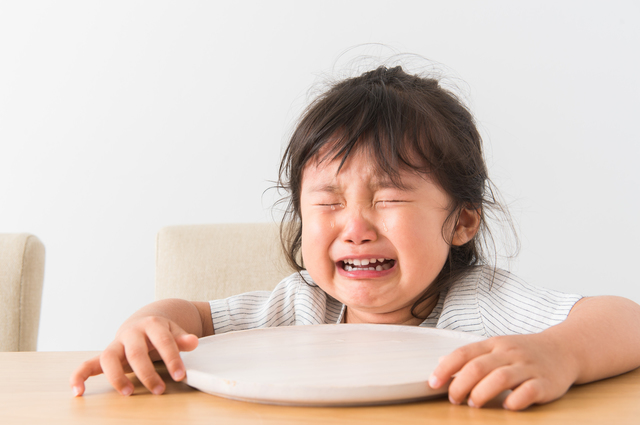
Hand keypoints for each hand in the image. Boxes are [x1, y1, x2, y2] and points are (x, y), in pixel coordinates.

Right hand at [70, 316, 198, 396]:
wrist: (145, 323)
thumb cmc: (161, 333)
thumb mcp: (174, 332)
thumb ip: (182, 338)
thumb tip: (193, 341)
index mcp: (151, 325)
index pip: (163, 342)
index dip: (172, 359)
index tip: (180, 376)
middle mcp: (131, 333)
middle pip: (136, 353)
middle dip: (147, 373)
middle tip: (159, 389)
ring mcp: (116, 344)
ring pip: (109, 357)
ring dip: (117, 377)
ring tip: (128, 393)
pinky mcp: (105, 355)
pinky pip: (87, 364)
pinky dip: (79, 377)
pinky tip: (77, 392)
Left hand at [428, 333, 578, 409]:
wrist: (565, 349)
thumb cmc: (525, 351)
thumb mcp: (496, 347)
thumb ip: (471, 356)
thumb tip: (441, 363)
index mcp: (494, 344)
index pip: (464, 353)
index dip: (445, 368)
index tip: (433, 382)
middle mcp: (509, 353)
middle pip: (478, 367)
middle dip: (460, 385)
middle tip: (454, 398)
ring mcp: (528, 367)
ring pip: (500, 378)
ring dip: (482, 393)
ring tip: (473, 403)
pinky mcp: (545, 383)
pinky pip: (528, 391)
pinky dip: (514, 400)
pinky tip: (506, 406)